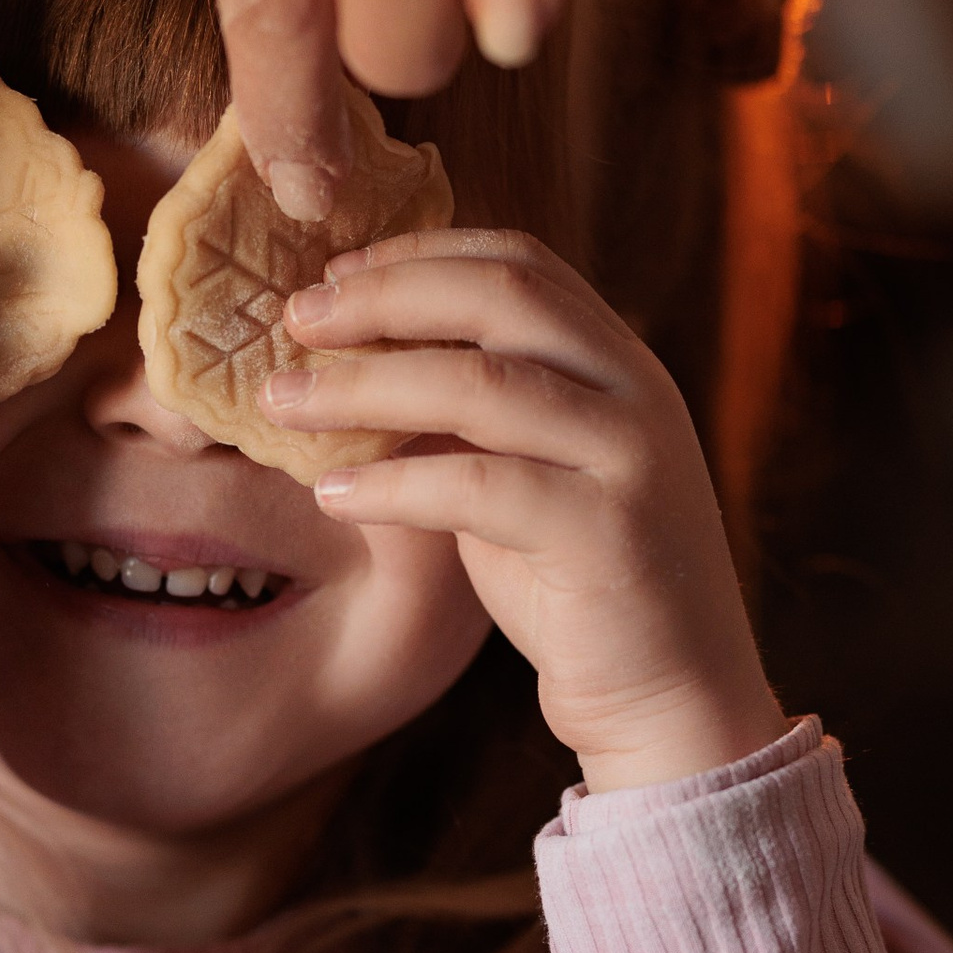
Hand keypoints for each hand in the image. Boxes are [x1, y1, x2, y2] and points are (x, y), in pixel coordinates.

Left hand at [268, 223, 782, 788]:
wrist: (672, 699)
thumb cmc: (581, 588)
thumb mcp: (521, 478)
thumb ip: (470, 418)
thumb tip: (354, 363)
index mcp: (617, 362)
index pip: (520, 263)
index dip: (418, 254)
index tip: (331, 276)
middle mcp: (635, 390)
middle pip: (502, 296)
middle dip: (385, 296)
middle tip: (294, 317)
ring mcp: (631, 457)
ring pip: (481, 383)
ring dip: (364, 385)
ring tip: (281, 401)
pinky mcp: (608, 533)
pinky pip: (480, 487)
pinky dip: (393, 485)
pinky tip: (330, 495)